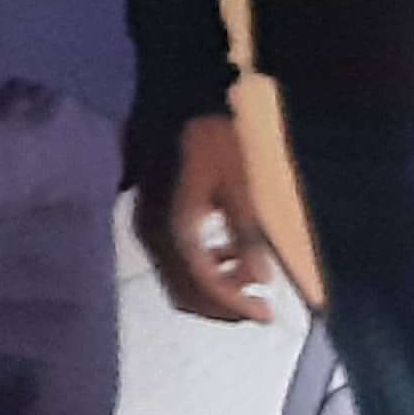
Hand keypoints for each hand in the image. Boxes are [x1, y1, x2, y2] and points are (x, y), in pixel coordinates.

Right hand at [139, 110, 282, 324]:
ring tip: (249, 282)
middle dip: (223, 306)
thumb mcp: (239, 187)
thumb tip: (261, 282)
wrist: (177, 100)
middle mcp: (153, 237)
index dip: (237, 305)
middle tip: (259, 306)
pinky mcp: (148, 220)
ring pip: (176, 282)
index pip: (206, 285)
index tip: (267, 315)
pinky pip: (172, 262)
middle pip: (185, 294)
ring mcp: (146, 229)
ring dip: (212, 290)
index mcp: (177, 230)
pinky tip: (226, 255)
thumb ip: (246, 238)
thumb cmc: (214, 139)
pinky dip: (199, 270)